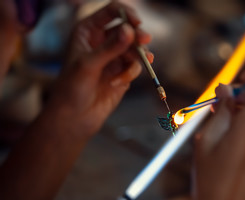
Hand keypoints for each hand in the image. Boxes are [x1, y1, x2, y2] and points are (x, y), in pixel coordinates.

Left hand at [48, 0, 152, 137]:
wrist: (75, 116)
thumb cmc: (72, 87)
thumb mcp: (89, 64)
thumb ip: (111, 47)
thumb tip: (130, 30)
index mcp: (88, 30)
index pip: (112, 11)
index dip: (126, 14)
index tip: (137, 24)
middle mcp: (103, 41)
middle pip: (128, 29)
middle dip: (137, 36)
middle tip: (145, 41)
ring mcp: (114, 57)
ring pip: (136, 48)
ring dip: (137, 57)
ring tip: (130, 69)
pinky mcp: (123, 72)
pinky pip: (135, 66)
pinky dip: (130, 73)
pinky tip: (118, 82)